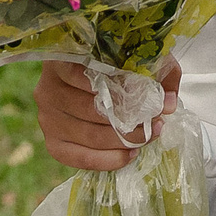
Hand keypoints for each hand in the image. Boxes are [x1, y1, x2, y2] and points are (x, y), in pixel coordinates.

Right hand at [34, 58, 177, 170]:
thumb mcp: (137, 56)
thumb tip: (168, 103)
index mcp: (61, 61)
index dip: (119, 87)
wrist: (86, 77)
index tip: (146, 96)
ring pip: (89, 135)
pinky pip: (79, 158)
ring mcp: (46, 118)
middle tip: (156, 121)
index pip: (85, 74)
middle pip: (91, 110)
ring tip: (149, 136)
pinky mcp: (52, 141)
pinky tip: (128, 155)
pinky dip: (107, 159)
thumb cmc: (112, 63)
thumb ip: (158, 71)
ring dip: (124, 140)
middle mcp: (47, 89)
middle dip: (129, 119)